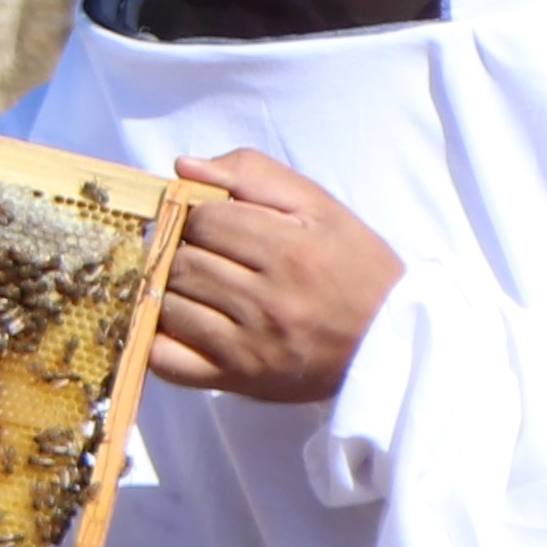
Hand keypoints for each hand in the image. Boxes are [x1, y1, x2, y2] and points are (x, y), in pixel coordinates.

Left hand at [152, 149, 403, 403]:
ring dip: (172, 293)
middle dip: (185, 252)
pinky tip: (180, 324)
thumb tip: (184, 167)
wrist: (389, 342)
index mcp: (292, 251)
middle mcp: (270, 301)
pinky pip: (166, 360)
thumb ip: (255, 176)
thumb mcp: (321, 208)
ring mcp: (250, 347)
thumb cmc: (355, 268)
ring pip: (169, 306)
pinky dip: (158, 339)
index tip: (218, 224)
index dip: (203, 215)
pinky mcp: (236, 380)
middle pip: (183, 263)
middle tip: (207, 256)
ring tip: (201, 289)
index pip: (206, 220)